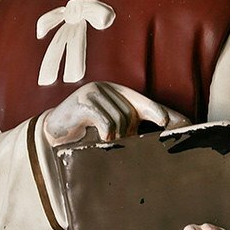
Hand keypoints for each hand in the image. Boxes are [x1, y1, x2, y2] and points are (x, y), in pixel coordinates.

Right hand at [43, 81, 189, 144]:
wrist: (53, 132)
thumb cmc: (85, 131)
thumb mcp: (111, 128)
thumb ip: (131, 129)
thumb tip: (161, 136)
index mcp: (117, 93)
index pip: (145, 102)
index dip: (160, 112)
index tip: (177, 125)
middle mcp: (106, 88)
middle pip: (131, 114)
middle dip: (127, 132)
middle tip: (116, 141)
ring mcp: (92, 92)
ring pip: (118, 119)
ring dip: (114, 135)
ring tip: (102, 140)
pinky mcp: (81, 102)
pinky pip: (103, 120)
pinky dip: (104, 132)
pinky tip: (98, 138)